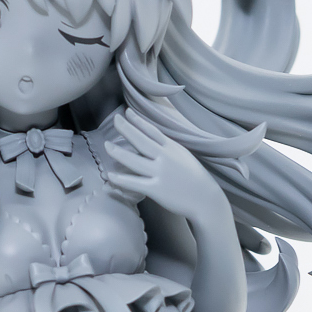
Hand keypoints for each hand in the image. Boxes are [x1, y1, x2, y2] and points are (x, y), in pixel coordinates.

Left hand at [104, 109, 224, 221]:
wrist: (205, 198)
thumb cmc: (194, 177)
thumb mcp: (183, 156)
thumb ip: (168, 147)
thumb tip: (152, 138)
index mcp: (172, 148)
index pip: (152, 131)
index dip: (139, 121)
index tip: (127, 112)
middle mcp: (165, 158)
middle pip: (141, 141)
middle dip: (127, 129)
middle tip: (115, 120)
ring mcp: (160, 173)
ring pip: (135, 161)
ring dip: (119, 153)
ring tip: (106, 145)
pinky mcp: (156, 189)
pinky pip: (135, 183)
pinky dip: (121, 179)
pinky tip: (110, 175)